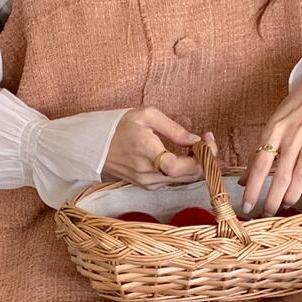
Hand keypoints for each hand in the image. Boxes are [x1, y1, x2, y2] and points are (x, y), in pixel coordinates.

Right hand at [101, 106, 217, 189]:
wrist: (94, 146)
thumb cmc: (119, 127)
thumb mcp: (147, 116)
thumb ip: (174, 129)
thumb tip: (195, 139)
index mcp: (148, 153)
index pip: (181, 167)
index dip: (201, 156)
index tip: (207, 138)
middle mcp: (148, 174)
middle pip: (188, 176)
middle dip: (204, 158)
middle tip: (206, 139)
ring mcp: (147, 183)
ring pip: (183, 179)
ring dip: (195, 164)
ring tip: (196, 145)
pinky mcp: (146, 186)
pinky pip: (173, 180)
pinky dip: (183, 169)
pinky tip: (184, 155)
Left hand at [237, 70, 301, 215]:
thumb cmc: (295, 111)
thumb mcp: (272, 126)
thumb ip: (259, 153)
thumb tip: (243, 180)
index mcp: (274, 131)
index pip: (259, 165)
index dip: (252, 188)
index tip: (246, 205)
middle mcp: (293, 136)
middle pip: (280, 175)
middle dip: (272, 199)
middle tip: (267, 213)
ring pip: (300, 176)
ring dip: (292, 195)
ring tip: (285, 204)